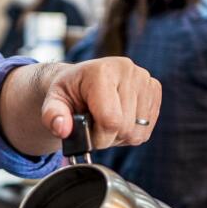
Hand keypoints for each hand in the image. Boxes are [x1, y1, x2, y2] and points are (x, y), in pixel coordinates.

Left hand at [0, 58, 161, 155]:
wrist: (82, 78)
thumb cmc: (69, 91)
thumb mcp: (53, 101)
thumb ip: (52, 116)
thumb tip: (62, 129)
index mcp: (102, 72)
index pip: (111, 120)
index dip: (98, 137)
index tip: (87, 130)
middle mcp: (128, 70)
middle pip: (126, 128)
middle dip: (108, 137)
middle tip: (95, 125)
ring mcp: (144, 78)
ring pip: (139, 131)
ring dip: (121, 135)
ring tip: (106, 121)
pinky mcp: (154, 88)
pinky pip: (148, 127)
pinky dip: (132, 131)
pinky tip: (120, 118)